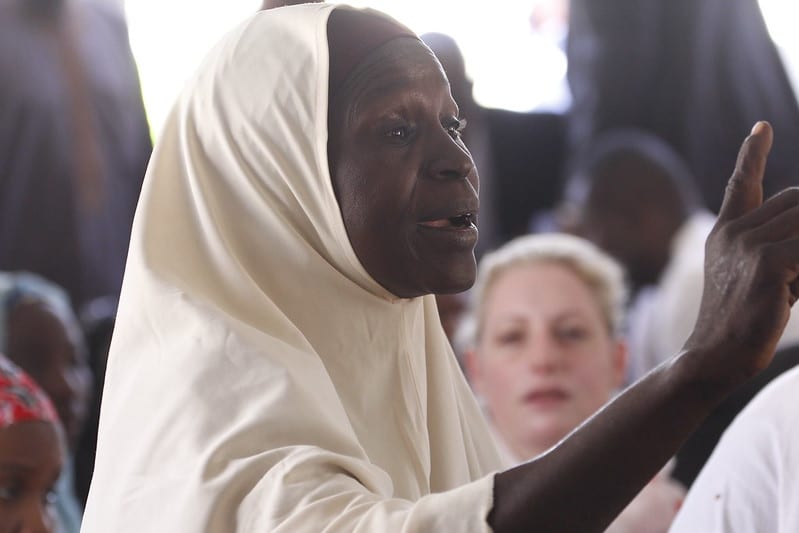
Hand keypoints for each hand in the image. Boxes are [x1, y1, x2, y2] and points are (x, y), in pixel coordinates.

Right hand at [685, 122, 798, 387]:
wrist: (713, 357)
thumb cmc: (740, 322)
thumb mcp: (750, 277)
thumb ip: (774, 247)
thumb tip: (797, 220)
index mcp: (724, 232)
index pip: (740, 183)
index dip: (751, 154)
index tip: (761, 128)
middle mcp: (733, 231)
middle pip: (798, 201)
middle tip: (797, 269)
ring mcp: (747, 244)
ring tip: (791, 284)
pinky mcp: (766, 263)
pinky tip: (796, 291)